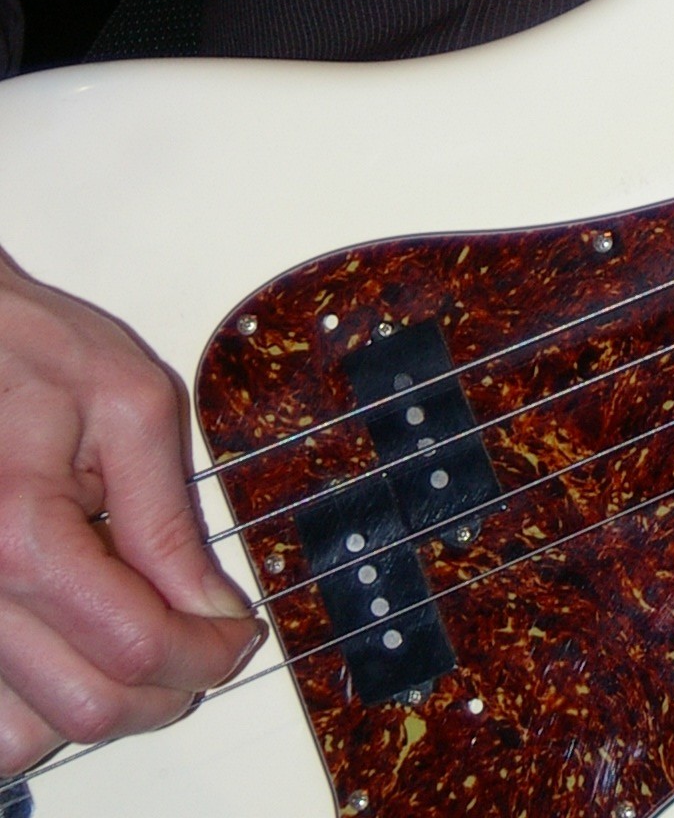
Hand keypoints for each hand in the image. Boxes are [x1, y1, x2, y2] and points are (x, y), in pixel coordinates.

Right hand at [0, 248, 258, 772]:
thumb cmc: (30, 352)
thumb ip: (168, 520)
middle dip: (163, 692)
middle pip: (82, 709)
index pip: (133, 645)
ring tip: (130, 639)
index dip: (205, 655)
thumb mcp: (129, 406)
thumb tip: (213, 610)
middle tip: (203, 646)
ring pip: (19, 737)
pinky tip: (70, 648)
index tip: (237, 637)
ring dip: (92, 707)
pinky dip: (33, 706)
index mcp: (21, 532)